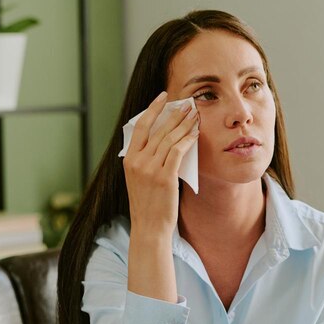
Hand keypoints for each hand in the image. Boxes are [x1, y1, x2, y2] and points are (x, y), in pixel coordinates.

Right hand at [123, 91, 198, 234]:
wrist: (149, 227)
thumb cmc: (148, 204)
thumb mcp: (140, 178)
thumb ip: (147, 159)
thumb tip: (164, 140)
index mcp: (128, 159)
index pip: (140, 126)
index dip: (153, 109)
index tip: (163, 97)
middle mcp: (137, 161)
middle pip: (158, 129)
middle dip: (174, 114)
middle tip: (187, 103)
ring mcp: (150, 168)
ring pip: (169, 138)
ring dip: (184, 124)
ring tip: (195, 115)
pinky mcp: (164, 177)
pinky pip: (178, 152)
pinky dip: (187, 140)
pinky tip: (195, 133)